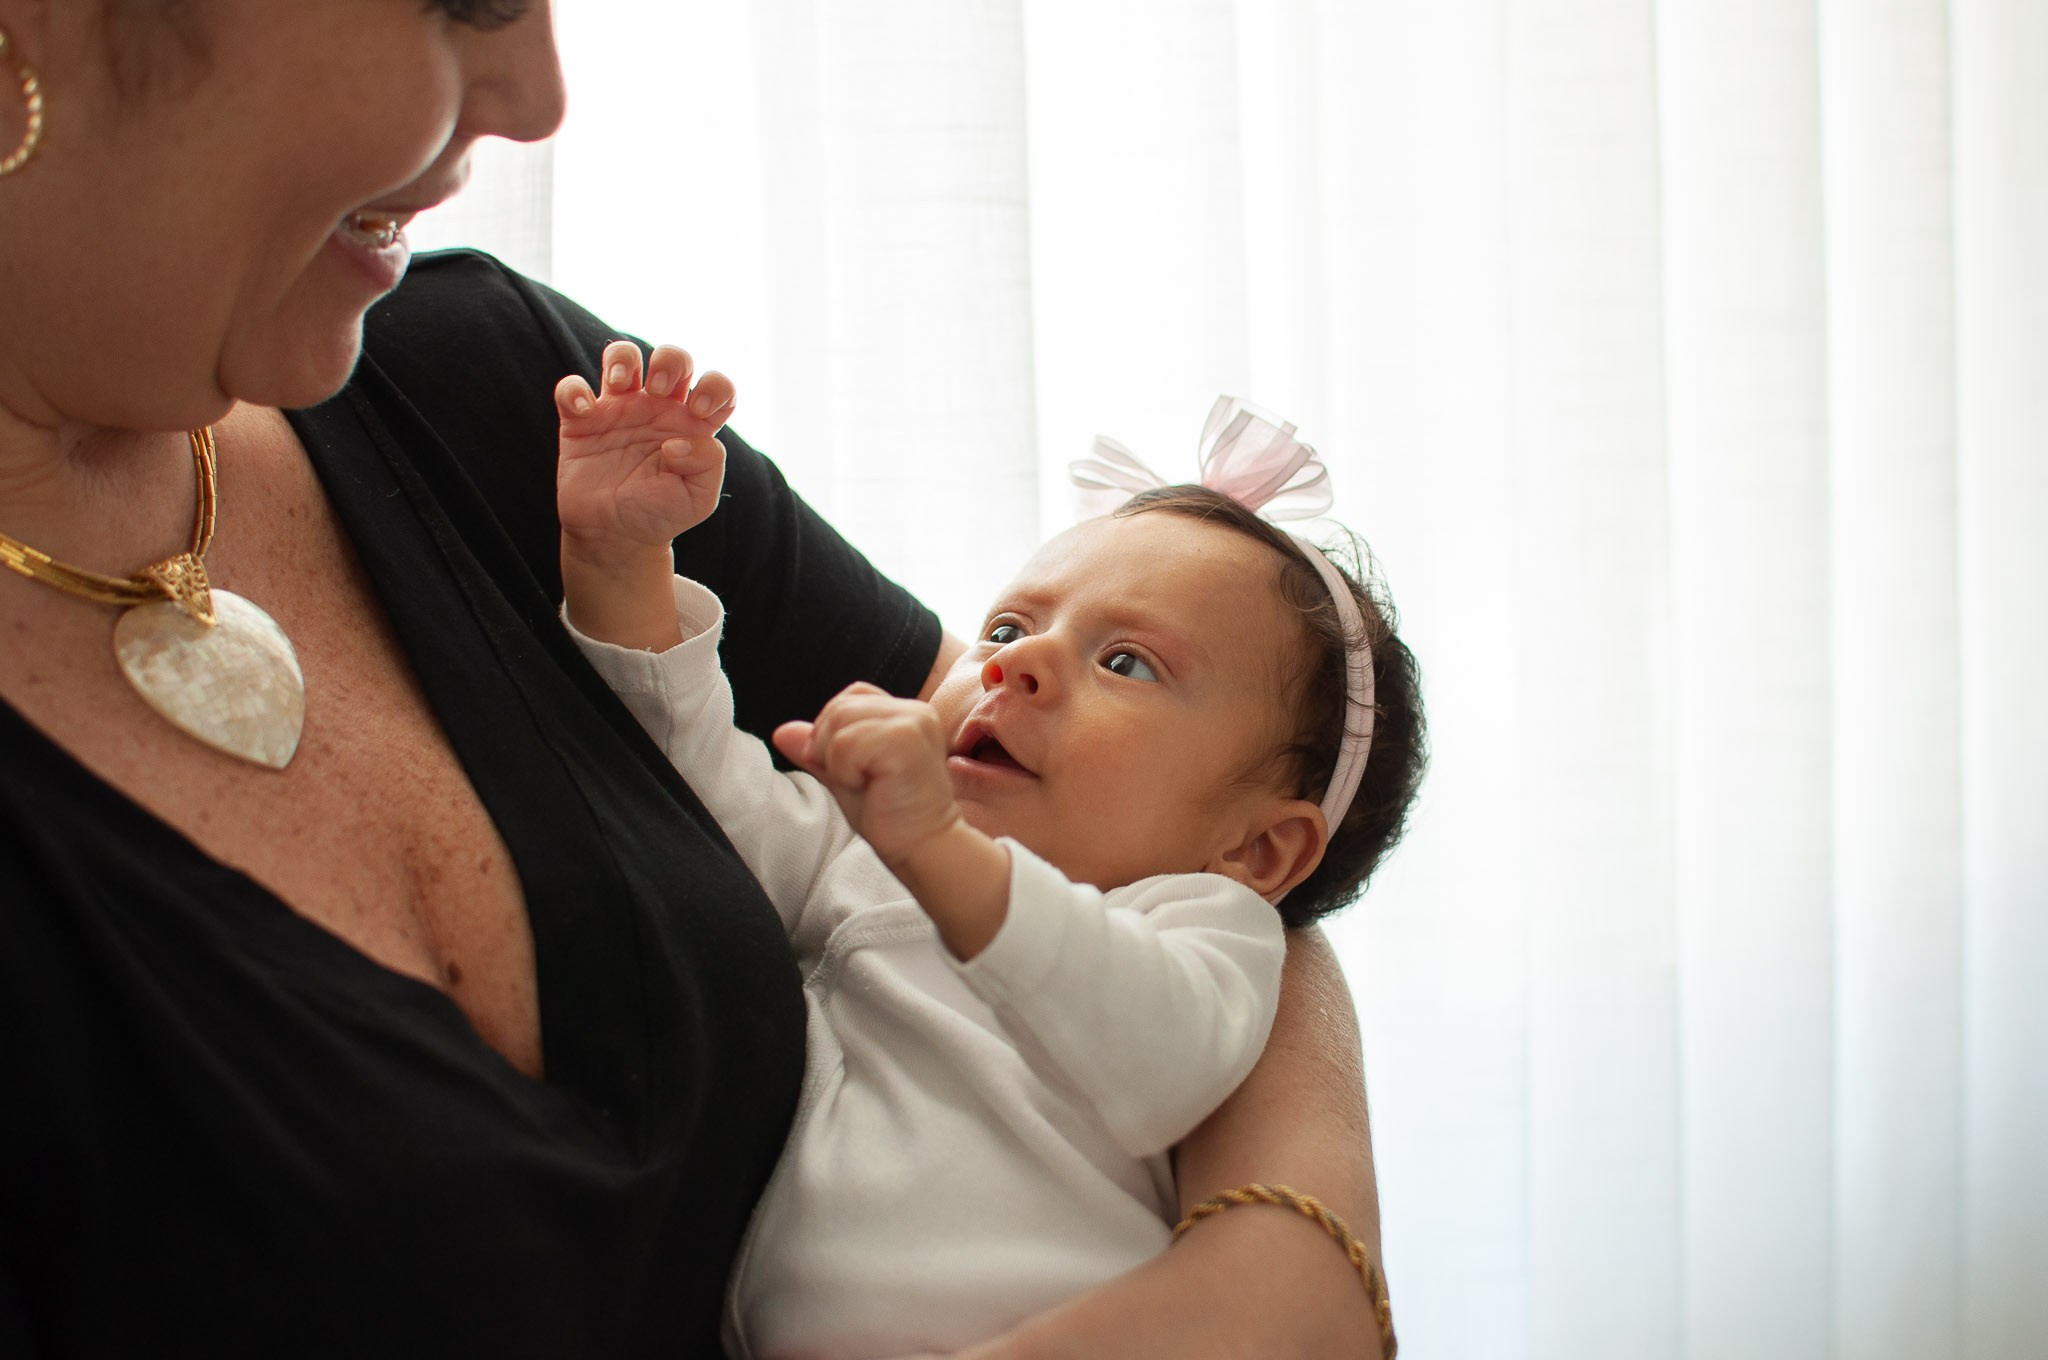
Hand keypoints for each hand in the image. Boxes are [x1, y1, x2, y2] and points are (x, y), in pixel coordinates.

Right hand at [556, 339, 736, 565]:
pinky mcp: (581, 422)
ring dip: (623, 358)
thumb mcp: (698, 499)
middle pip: (671, 358)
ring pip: (622, 357)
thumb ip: (707, 464)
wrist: (615, 536)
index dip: (715, 385)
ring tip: (622, 384)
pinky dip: (573, 391)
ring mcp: (619, 411)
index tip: (700, 410)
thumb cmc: (660, 515)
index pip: (715, 386)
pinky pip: (571, 389)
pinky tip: (583, 412)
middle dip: (670, 360)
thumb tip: (679, 441)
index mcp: (691, 424)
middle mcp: (658, 410)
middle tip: (660, 390)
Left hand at [772, 683, 963, 867]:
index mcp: (908, 714)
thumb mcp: (847, 778)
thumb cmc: (894, 819)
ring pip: (838, 721)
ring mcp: (912, 722)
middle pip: (839, 707)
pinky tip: (872, 788)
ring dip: (837, 761)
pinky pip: (844, 744)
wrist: (925, 849)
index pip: (851, 696)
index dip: (834, 730)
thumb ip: (818, 751)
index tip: (851, 769)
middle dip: (829, 747)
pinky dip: (844, 772)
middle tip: (859, 781)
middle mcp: (916, 711)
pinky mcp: (904, 740)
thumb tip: (782, 732)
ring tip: (866, 784)